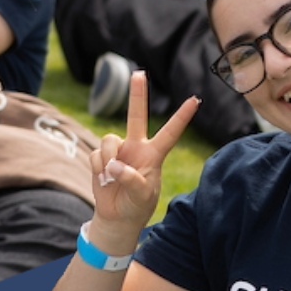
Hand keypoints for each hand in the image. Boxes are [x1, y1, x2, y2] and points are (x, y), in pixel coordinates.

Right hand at [89, 71, 198, 239]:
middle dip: (137, 94)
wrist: (117, 217)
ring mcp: (118, 151)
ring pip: (109, 140)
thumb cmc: (136, 206)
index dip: (182, 117)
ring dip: (107, 158)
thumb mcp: (142, 196)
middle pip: (136, 116)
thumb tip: (113, 164)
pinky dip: (98, 168)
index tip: (195, 100)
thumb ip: (131, 180)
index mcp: (153, 155)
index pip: (170, 133)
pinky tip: (103, 179)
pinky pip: (96, 155)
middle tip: (139, 73)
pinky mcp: (101, 158)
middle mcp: (136, 147)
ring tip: (111, 178)